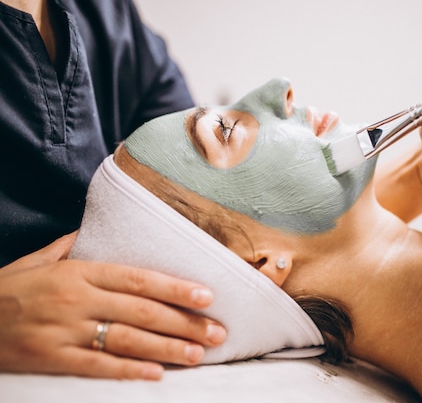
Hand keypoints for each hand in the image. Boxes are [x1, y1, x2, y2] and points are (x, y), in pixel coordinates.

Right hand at [0, 232, 225, 379]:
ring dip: (168, 348)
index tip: (207, 296)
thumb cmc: (10, 288)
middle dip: (185, 323)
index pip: (138, 279)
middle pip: (142, 312)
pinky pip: (97, 367)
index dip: (176, 288)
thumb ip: (78, 245)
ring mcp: (64, 332)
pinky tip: (157, 374)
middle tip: (218, 331)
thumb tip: (110, 229)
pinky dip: (129, 371)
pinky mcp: (51, 360)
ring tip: (200, 354)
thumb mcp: (41, 259)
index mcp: (79, 272)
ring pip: (127, 340)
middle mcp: (76, 300)